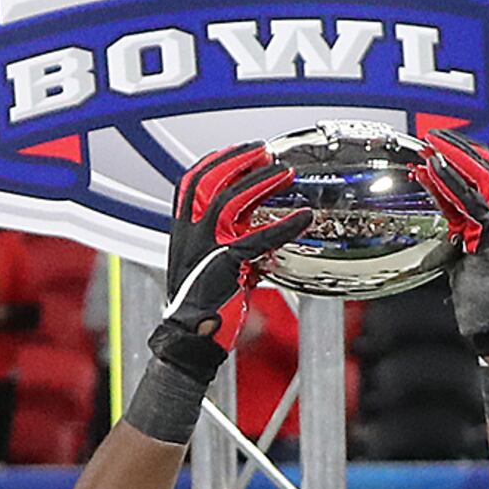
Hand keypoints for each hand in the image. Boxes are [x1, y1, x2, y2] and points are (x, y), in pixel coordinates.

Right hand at [155, 144, 309, 362]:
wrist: (190, 338)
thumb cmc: (202, 306)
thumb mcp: (212, 263)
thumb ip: (231, 242)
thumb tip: (258, 230)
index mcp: (184, 230)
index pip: (192, 182)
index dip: (216, 161)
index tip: (239, 151)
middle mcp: (191, 233)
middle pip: (208, 180)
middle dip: (238, 160)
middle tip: (264, 150)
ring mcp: (206, 246)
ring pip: (230, 199)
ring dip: (260, 181)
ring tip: (283, 171)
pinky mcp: (226, 263)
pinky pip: (259, 236)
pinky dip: (285, 225)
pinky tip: (304, 217)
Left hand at [418, 133, 488, 356]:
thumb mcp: (471, 252)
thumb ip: (462, 226)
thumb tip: (443, 204)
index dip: (473, 152)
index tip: (448, 143)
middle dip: (462, 146)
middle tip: (435, 136)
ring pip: (483, 175)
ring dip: (455, 156)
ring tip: (431, 144)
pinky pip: (469, 200)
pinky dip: (449, 181)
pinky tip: (432, 169)